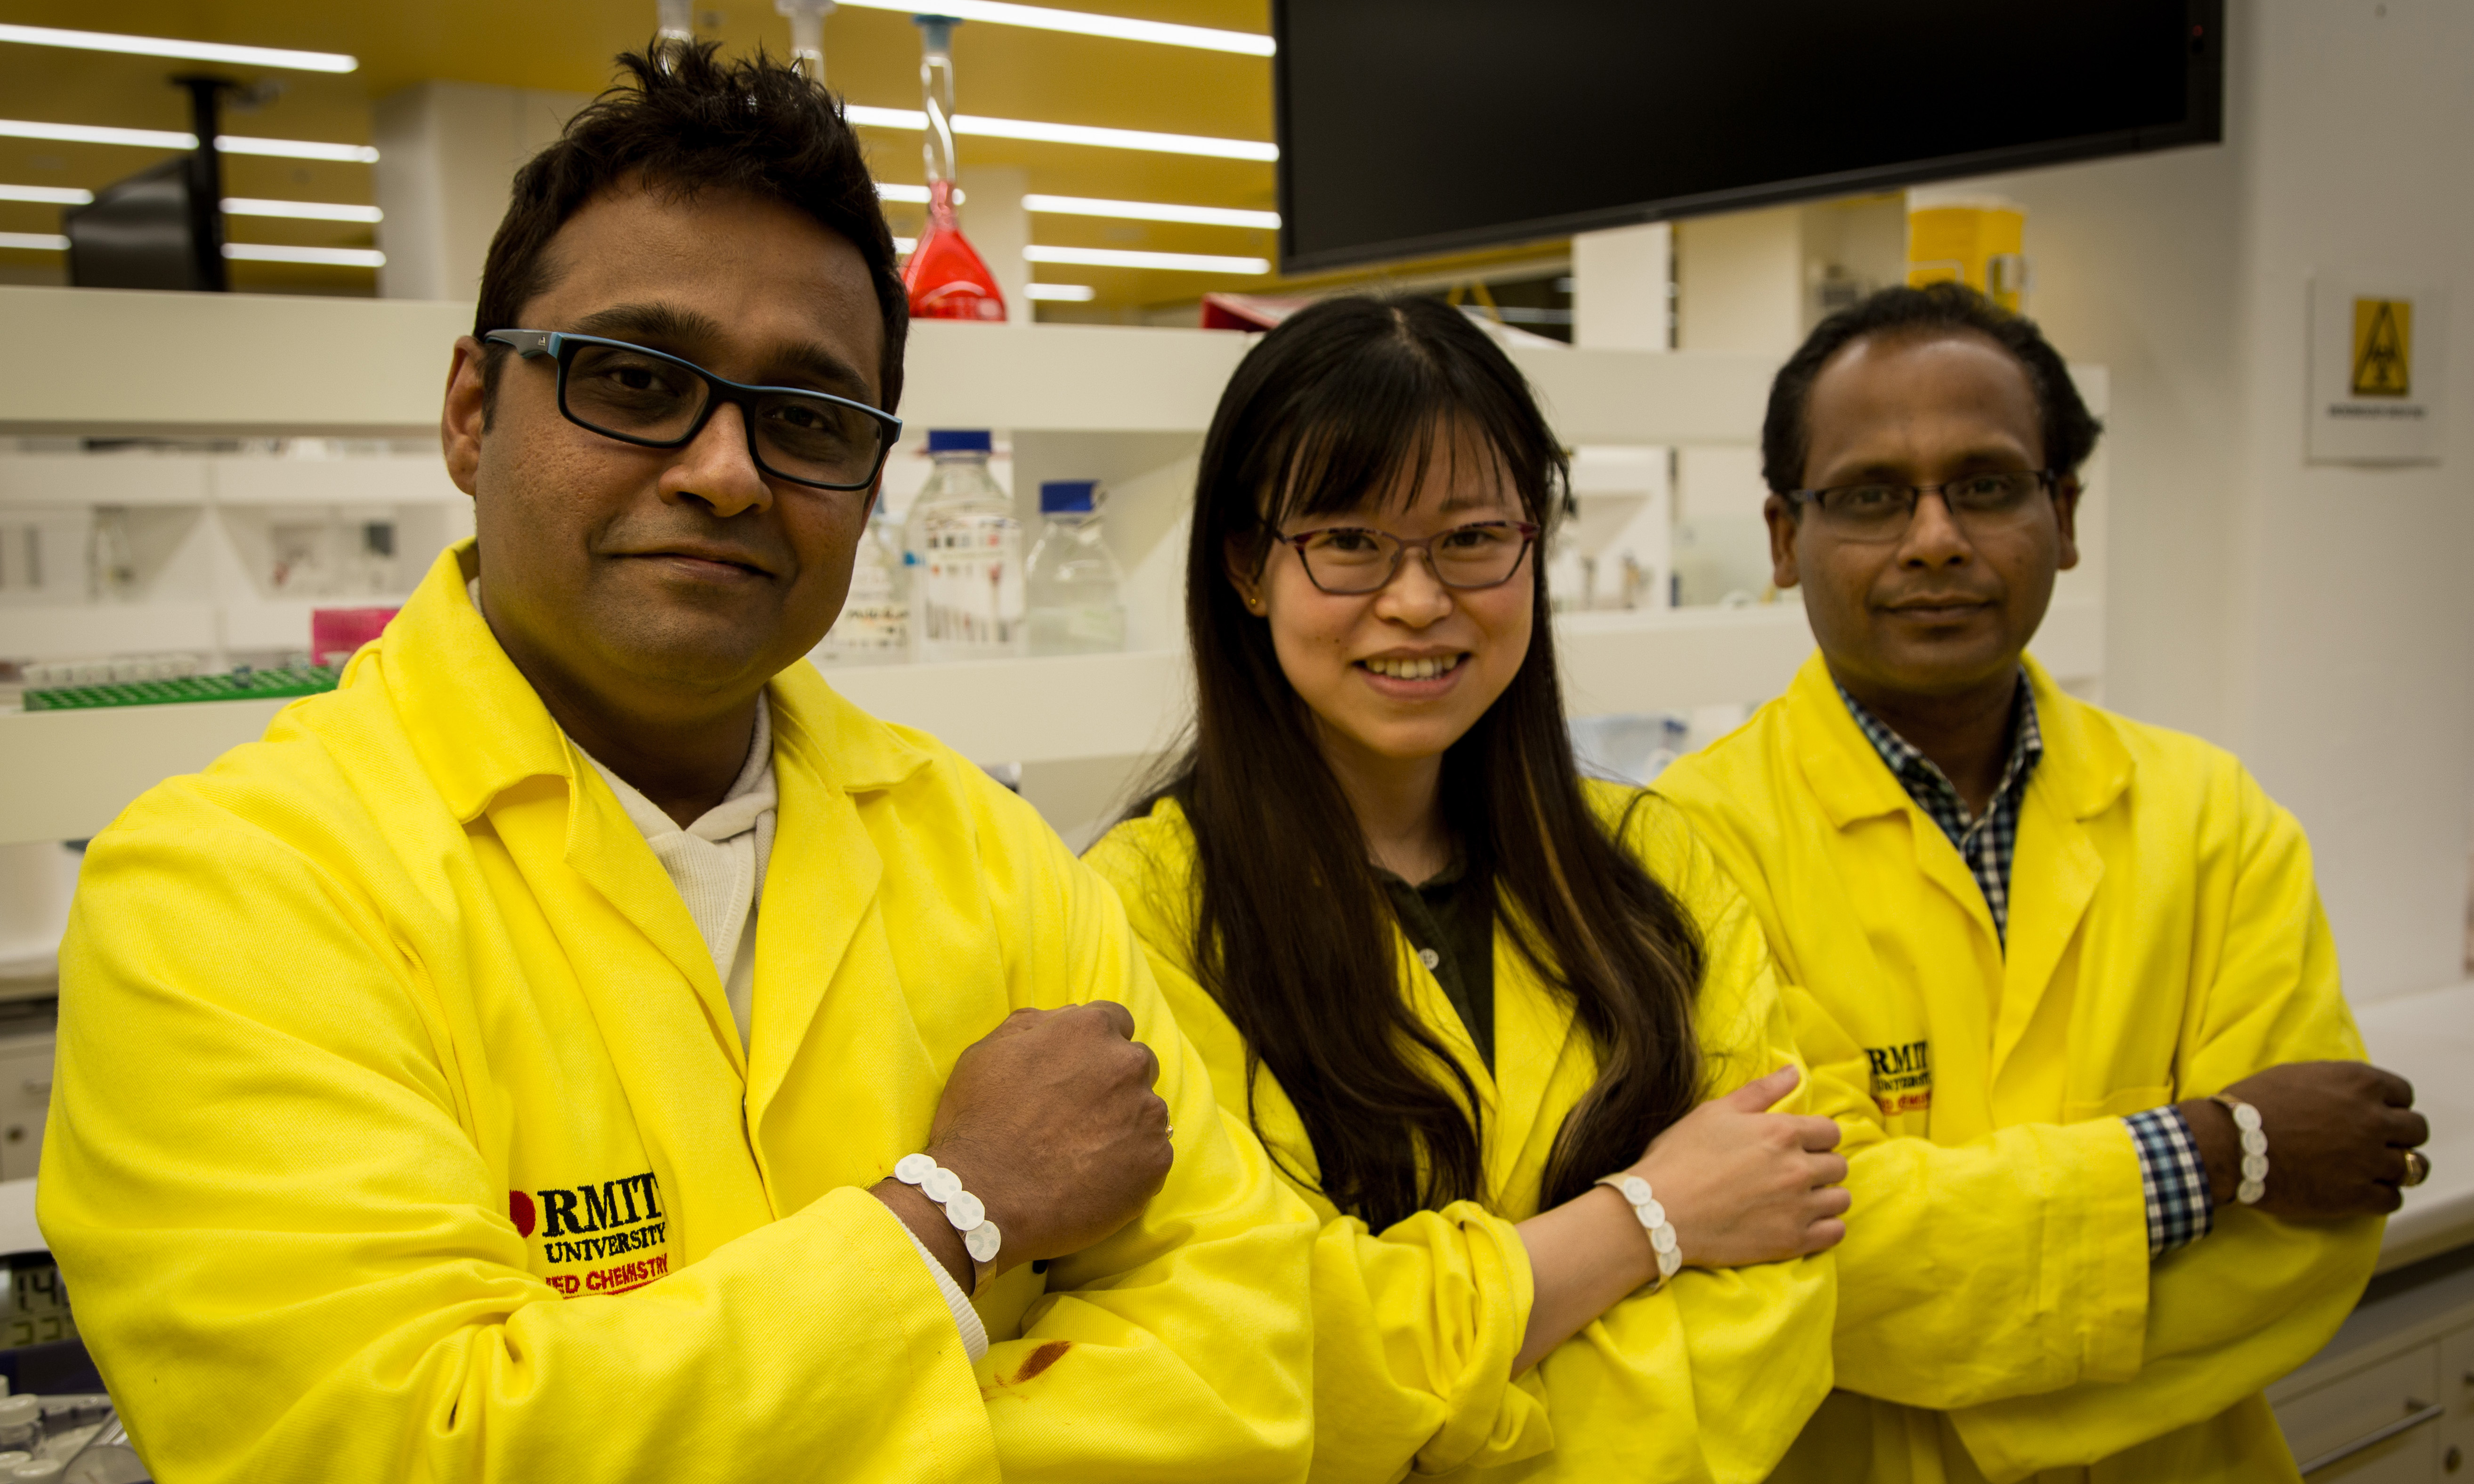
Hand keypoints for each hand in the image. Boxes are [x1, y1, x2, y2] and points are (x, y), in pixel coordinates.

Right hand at [873, 1001, 1172, 1289]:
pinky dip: (1131, 1164)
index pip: (1115, 1022)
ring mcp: (1146, 1113)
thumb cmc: (978, 1123)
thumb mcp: (988, 1052)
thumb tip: (1071, 1015)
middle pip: (1137, 1064)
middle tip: (1080, 1116)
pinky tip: (1095, 1178)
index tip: (1080, 1071)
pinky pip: (1153, 1154)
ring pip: (1147, 1110)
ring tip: (1084, 1153)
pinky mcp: (1155, 1161)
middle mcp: (1127, 1064)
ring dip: (1125, 1123)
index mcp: (1089, 1029)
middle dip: (1115, 1082)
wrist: (984, 1198)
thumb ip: (1037, 1024)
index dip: (1096, 1047)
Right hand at [1633, 1065, 1849, 1268]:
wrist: (1659, 1213)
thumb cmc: (1681, 1157)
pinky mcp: (1792, 1241)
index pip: (1830, 1131)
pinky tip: (1805, 1222)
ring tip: (1801, 1198)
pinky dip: (1826, 1227)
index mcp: (1782, 1132)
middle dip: (1821, 1165)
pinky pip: (1834, 1233)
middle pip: (1837, 1165)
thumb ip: (1761, 1090)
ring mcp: (1798, 1207)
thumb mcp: (1716, 1112)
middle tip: (1793, 1172)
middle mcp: (1798, 1168)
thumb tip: (1795, 1071)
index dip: (1816, 1137)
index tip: (1798, 1145)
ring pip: (1841, 1199)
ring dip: (1826, 1196)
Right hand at [2179, 1061, 2426, 1218]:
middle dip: (2401, 1136)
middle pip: (2417, 1130)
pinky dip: (2382, 1196)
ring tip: (2379, 1171)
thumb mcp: (2299, 1075)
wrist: (2229, 1144)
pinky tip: (2365, 1192)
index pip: (2404, 1093)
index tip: (2379, 1113)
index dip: (2391, 1105)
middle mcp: (2373, 1119)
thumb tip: (2352, 1095)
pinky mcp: (2357, 1195)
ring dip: (2397, 1168)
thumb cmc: (2253, 1105)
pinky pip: (2393, 1199)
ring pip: (2413, 1167)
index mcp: (2358, 1084)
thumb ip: (2337, 1084)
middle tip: (2379, 1142)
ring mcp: (2368, 1159)